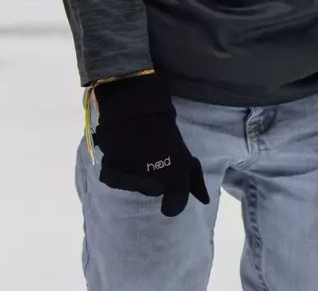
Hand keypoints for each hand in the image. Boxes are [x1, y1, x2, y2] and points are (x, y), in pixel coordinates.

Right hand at [91, 72, 209, 215]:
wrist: (134, 110)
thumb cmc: (164, 130)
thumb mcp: (185, 154)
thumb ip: (194, 179)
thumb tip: (204, 201)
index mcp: (175, 181)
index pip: (175, 207)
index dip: (172, 204)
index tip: (167, 199)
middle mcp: (155, 186)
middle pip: (153, 191)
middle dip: (152, 178)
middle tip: (149, 158)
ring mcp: (133, 181)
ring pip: (134, 186)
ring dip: (134, 174)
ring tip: (134, 154)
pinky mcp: (113, 175)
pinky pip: (115, 180)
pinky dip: (116, 171)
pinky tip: (119, 156)